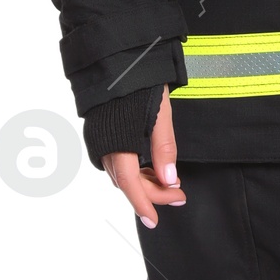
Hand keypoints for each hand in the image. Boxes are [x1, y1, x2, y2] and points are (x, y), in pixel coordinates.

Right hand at [103, 88, 184, 228]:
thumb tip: (169, 179)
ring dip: (144, 182)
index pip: (129, 183)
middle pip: (126, 181)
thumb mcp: (160, 114)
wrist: (116, 59)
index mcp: (118, 141)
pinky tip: (151, 168)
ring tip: (170, 182)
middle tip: (179, 195)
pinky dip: (134, 170)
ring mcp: (99, 140)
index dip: (143, 204)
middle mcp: (104, 145)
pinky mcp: (100, 135)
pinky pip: (116, 162)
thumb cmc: (140, 83)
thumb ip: (164, 148)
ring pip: (121, 174)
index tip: (154, 221)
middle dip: (153, 193)